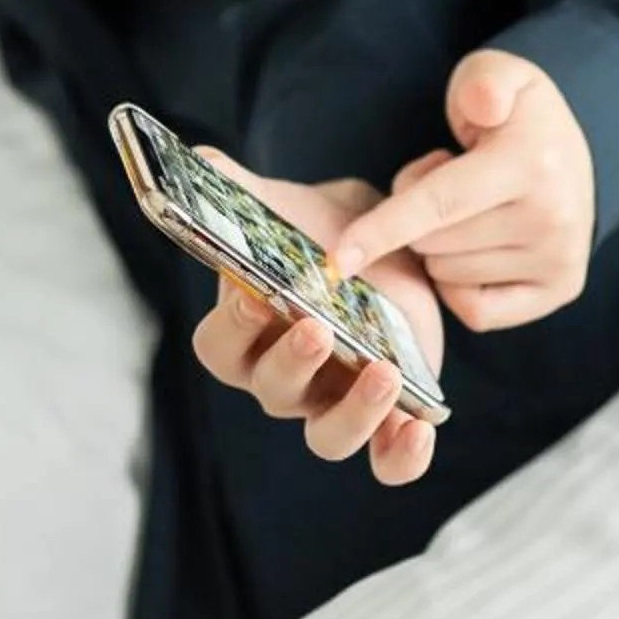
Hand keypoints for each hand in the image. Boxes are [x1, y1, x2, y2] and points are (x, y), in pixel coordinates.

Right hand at [186, 152, 441, 485]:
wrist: (383, 243)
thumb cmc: (318, 230)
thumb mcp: (281, 206)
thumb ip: (236, 189)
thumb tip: (199, 161)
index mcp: (246, 334)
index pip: (220, 347)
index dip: (233, 330)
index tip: (254, 296)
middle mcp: (282, 378)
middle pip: (274, 392)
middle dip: (294, 364)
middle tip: (319, 328)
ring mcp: (333, 403)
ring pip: (329, 437)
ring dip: (354, 413)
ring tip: (385, 374)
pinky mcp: (385, 414)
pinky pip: (385, 457)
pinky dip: (400, 456)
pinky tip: (419, 430)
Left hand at [332, 49, 594, 333]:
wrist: (574, 153)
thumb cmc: (515, 115)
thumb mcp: (497, 74)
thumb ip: (482, 81)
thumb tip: (483, 106)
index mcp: (531, 163)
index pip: (440, 203)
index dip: (383, 228)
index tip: (338, 257)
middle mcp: (553, 217)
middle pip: (432, 243)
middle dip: (417, 218)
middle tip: (449, 181)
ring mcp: (560, 259)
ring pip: (449, 277)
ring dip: (441, 248)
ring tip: (471, 209)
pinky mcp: (561, 289)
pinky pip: (477, 312)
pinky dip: (460, 287)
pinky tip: (478, 250)